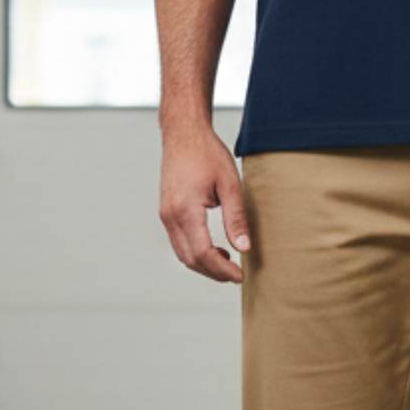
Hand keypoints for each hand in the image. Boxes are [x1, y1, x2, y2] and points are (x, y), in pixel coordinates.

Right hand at [158, 126, 249, 283]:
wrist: (183, 133)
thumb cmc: (207, 153)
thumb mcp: (229, 184)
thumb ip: (236, 218)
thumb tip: (244, 248)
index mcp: (186, 210)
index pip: (203, 253)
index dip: (222, 270)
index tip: (240, 276)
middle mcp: (170, 216)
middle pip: (190, 259)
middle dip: (214, 272)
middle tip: (237, 275)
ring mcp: (165, 215)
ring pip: (182, 254)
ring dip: (204, 264)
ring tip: (228, 263)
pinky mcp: (166, 212)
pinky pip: (179, 242)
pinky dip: (196, 252)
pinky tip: (215, 249)